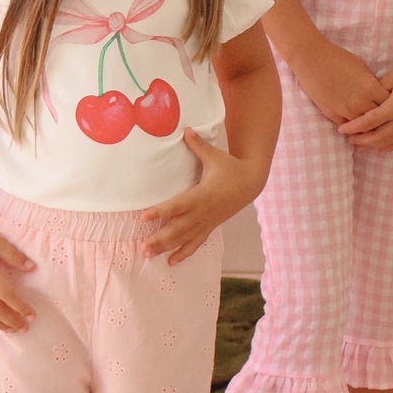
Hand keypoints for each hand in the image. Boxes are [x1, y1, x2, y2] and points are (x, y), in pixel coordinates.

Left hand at [141, 129, 257, 263]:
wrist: (250, 184)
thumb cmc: (231, 168)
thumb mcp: (215, 156)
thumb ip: (198, 145)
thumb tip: (185, 130)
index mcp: (202, 195)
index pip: (177, 206)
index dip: (160, 212)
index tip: (143, 217)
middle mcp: (203, 212)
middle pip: (178, 229)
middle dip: (160, 239)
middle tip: (142, 247)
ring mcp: (206, 222)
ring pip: (184, 239)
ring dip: (166, 248)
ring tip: (148, 254)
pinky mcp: (210, 227)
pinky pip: (195, 243)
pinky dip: (183, 253)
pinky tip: (170, 262)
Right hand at [291, 38, 389, 126]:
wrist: (311, 59)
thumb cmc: (338, 58)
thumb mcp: (362, 67)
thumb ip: (372, 83)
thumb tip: (380, 94)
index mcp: (371, 87)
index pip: (390, 104)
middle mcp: (360, 101)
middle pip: (379, 119)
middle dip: (383, 119)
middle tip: (387, 122)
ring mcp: (346, 110)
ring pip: (364, 127)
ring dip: (368, 127)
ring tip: (373, 128)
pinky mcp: (333, 114)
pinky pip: (348, 127)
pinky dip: (353, 127)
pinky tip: (357, 127)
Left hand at [338, 51, 392, 151]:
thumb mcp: (390, 78)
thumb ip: (376, 94)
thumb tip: (363, 106)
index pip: (369, 122)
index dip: (354, 127)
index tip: (341, 130)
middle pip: (379, 137)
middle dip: (362, 140)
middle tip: (348, 139)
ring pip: (391, 142)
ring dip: (374, 146)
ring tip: (360, 145)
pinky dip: (391, 146)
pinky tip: (381, 147)